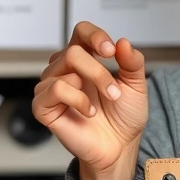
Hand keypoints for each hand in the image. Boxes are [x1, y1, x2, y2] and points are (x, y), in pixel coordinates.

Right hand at [33, 22, 146, 179]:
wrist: (119, 147)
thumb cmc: (124, 116)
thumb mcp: (136, 85)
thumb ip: (132, 62)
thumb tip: (123, 42)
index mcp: (86, 58)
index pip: (81, 31)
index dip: (95, 35)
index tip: (111, 50)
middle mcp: (65, 69)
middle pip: (73, 50)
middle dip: (99, 71)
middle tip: (114, 92)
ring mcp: (52, 87)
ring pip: (63, 65)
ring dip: (91, 84)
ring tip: (103, 104)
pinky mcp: (44, 107)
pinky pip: (54, 89)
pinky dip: (76, 99)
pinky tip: (88, 112)